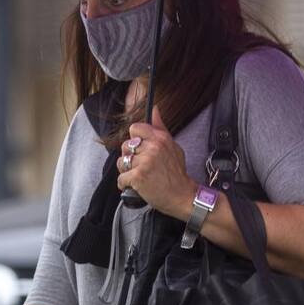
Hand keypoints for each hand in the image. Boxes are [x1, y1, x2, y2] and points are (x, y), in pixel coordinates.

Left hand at [117, 105, 197, 219]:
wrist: (183, 196)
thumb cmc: (177, 173)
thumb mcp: (173, 146)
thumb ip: (160, 128)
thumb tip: (154, 108)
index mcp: (160, 138)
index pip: (135, 128)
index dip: (135, 139)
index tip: (140, 149)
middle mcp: (152, 147)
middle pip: (125, 146)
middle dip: (130, 157)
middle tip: (141, 166)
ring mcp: (144, 162)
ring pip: (121, 162)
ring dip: (126, 171)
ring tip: (138, 176)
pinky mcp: (138, 177)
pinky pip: (121, 178)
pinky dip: (125, 185)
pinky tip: (135, 186)